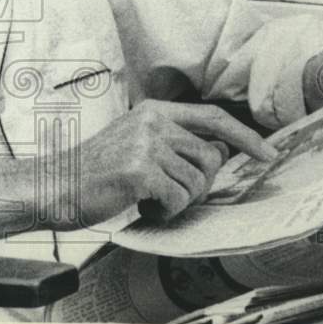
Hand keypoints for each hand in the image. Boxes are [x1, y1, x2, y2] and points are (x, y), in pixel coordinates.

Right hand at [56, 100, 278, 228]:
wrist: (56, 185)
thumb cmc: (96, 171)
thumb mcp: (136, 142)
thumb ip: (175, 141)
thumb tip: (222, 151)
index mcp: (153, 111)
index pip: (212, 117)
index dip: (244, 136)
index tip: (267, 153)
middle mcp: (152, 122)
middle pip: (211, 157)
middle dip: (201, 184)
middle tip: (173, 194)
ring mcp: (146, 145)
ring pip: (196, 182)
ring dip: (179, 201)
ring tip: (149, 199)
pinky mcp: (140, 171)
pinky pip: (178, 199)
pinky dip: (165, 211)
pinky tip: (143, 206)